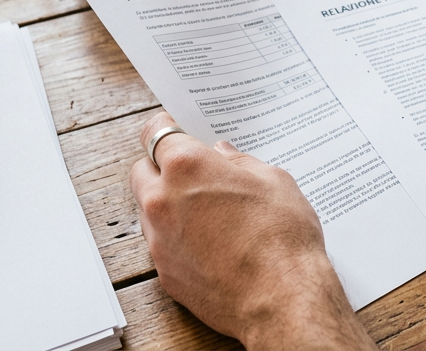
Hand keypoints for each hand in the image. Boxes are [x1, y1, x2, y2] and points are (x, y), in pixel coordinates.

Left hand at [130, 111, 374, 350]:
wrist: (282, 298)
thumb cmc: (283, 236)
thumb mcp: (274, 180)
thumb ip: (240, 162)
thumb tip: (223, 155)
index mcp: (188, 167)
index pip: (155, 132)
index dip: (165, 128)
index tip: (173, 129)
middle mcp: (162, 200)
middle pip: (142, 171)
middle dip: (162, 168)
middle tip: (194, 174)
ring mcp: (159, 239)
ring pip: (149, 210)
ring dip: (168, 205)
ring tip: (208, 214)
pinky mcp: (164, 272)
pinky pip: (161, 244)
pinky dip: (177, 238)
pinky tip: (210, 244)